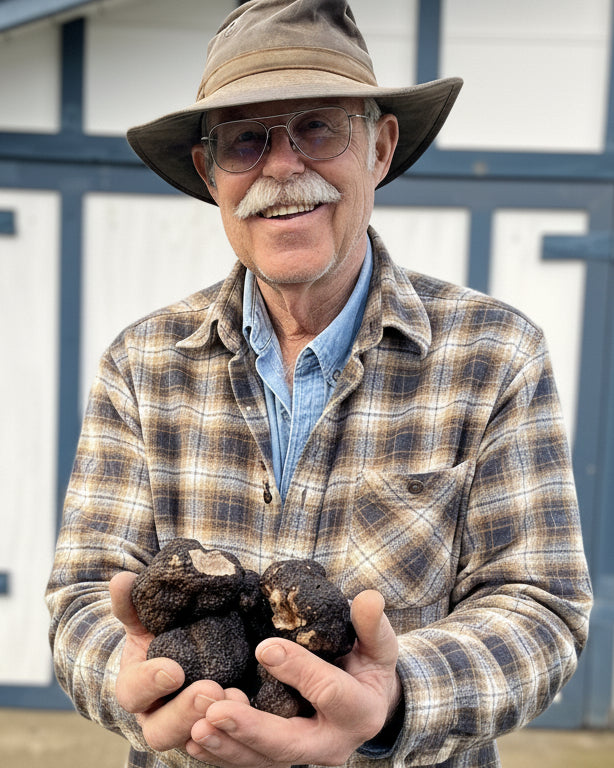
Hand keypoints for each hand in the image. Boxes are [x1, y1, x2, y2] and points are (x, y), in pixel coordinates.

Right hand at [110, 571, 241, 752]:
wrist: (183, 648)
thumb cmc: (160, 633)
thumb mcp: (146, 618)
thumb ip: (133, 603)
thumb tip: (121, 580)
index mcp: (136, 688)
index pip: (133, 693)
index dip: (151, 684)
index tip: (174, 670)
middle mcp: (156, 715)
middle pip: (161, 731)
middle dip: (186, 712)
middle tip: (213, 690)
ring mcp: (185, 729)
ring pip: (193, 740)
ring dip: (214, 723)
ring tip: (238, 698)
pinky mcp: (214, 731)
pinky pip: (223, 741)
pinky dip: (236, 731)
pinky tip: (253, 709)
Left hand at [187, 590, 400, 766]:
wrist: (365, 700)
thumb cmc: (368, 665)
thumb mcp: (377, 644)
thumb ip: (372, 625)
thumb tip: (368, 598)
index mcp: (359, 711)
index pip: (328, 692)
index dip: (298, 670)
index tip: (264, 647)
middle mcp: (331, 743)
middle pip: (289, 744)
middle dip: (252, 729)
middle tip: (216, 712)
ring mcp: (304, 754)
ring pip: (263, 760)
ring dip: (228, 745)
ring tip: (197, 726)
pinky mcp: (280, 757)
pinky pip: (250, 762)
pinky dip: (222, 753)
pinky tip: (193, 739)